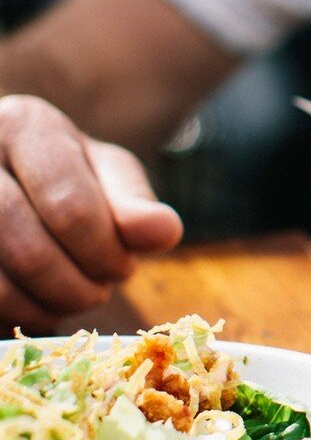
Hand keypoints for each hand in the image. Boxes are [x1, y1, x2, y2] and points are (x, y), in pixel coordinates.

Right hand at [0, 96, 181, 330]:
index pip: (69, 206)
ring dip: (45, 306)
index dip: (104, 252)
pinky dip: (15, 314)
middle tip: (99, 292)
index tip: (124, 268)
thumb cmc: (65, 174)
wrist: (7, 176)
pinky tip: (38, 306)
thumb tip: (165, 232)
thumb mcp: (105, 174)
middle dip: (77, 285)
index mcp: (23, 125)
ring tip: (72, 299)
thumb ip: (134, 203)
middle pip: (28, 249)